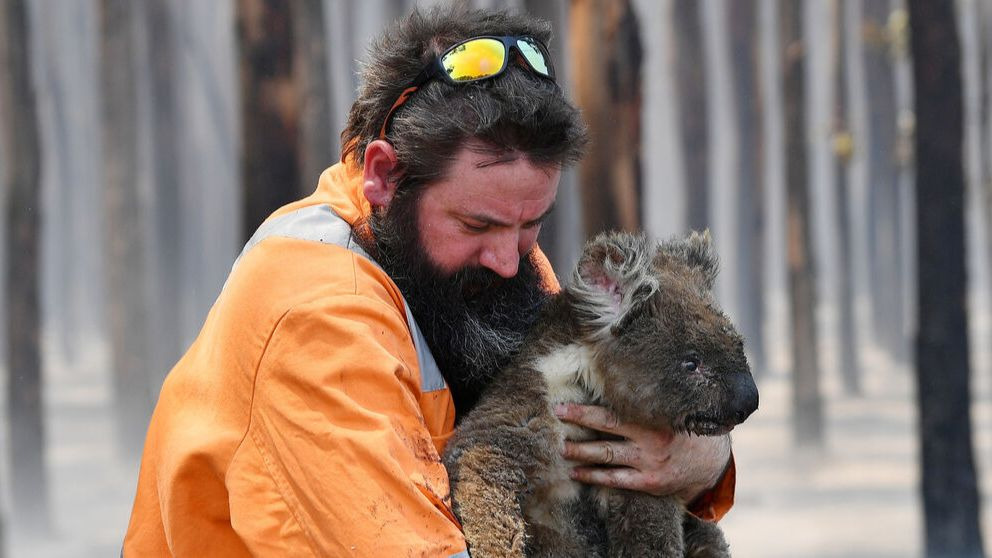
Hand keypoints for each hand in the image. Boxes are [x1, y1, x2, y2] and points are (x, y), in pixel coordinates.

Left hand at [554, 403, 730, 501]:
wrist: (710, 463)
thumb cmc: (683, 428)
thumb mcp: (671, 410)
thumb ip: (648, 399)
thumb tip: (616, 374)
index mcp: (655, 417)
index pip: (614, 410)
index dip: (586, 408)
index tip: (563, 405)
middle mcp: (651, 439)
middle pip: (606, 429)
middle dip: (579, 422)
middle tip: (555, 417)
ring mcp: (649, 463)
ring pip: (607, 456)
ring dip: (581, 452)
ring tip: (561, 448)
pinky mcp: (649, 483)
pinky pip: (616, 480)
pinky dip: (594, 476)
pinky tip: (576, 472)